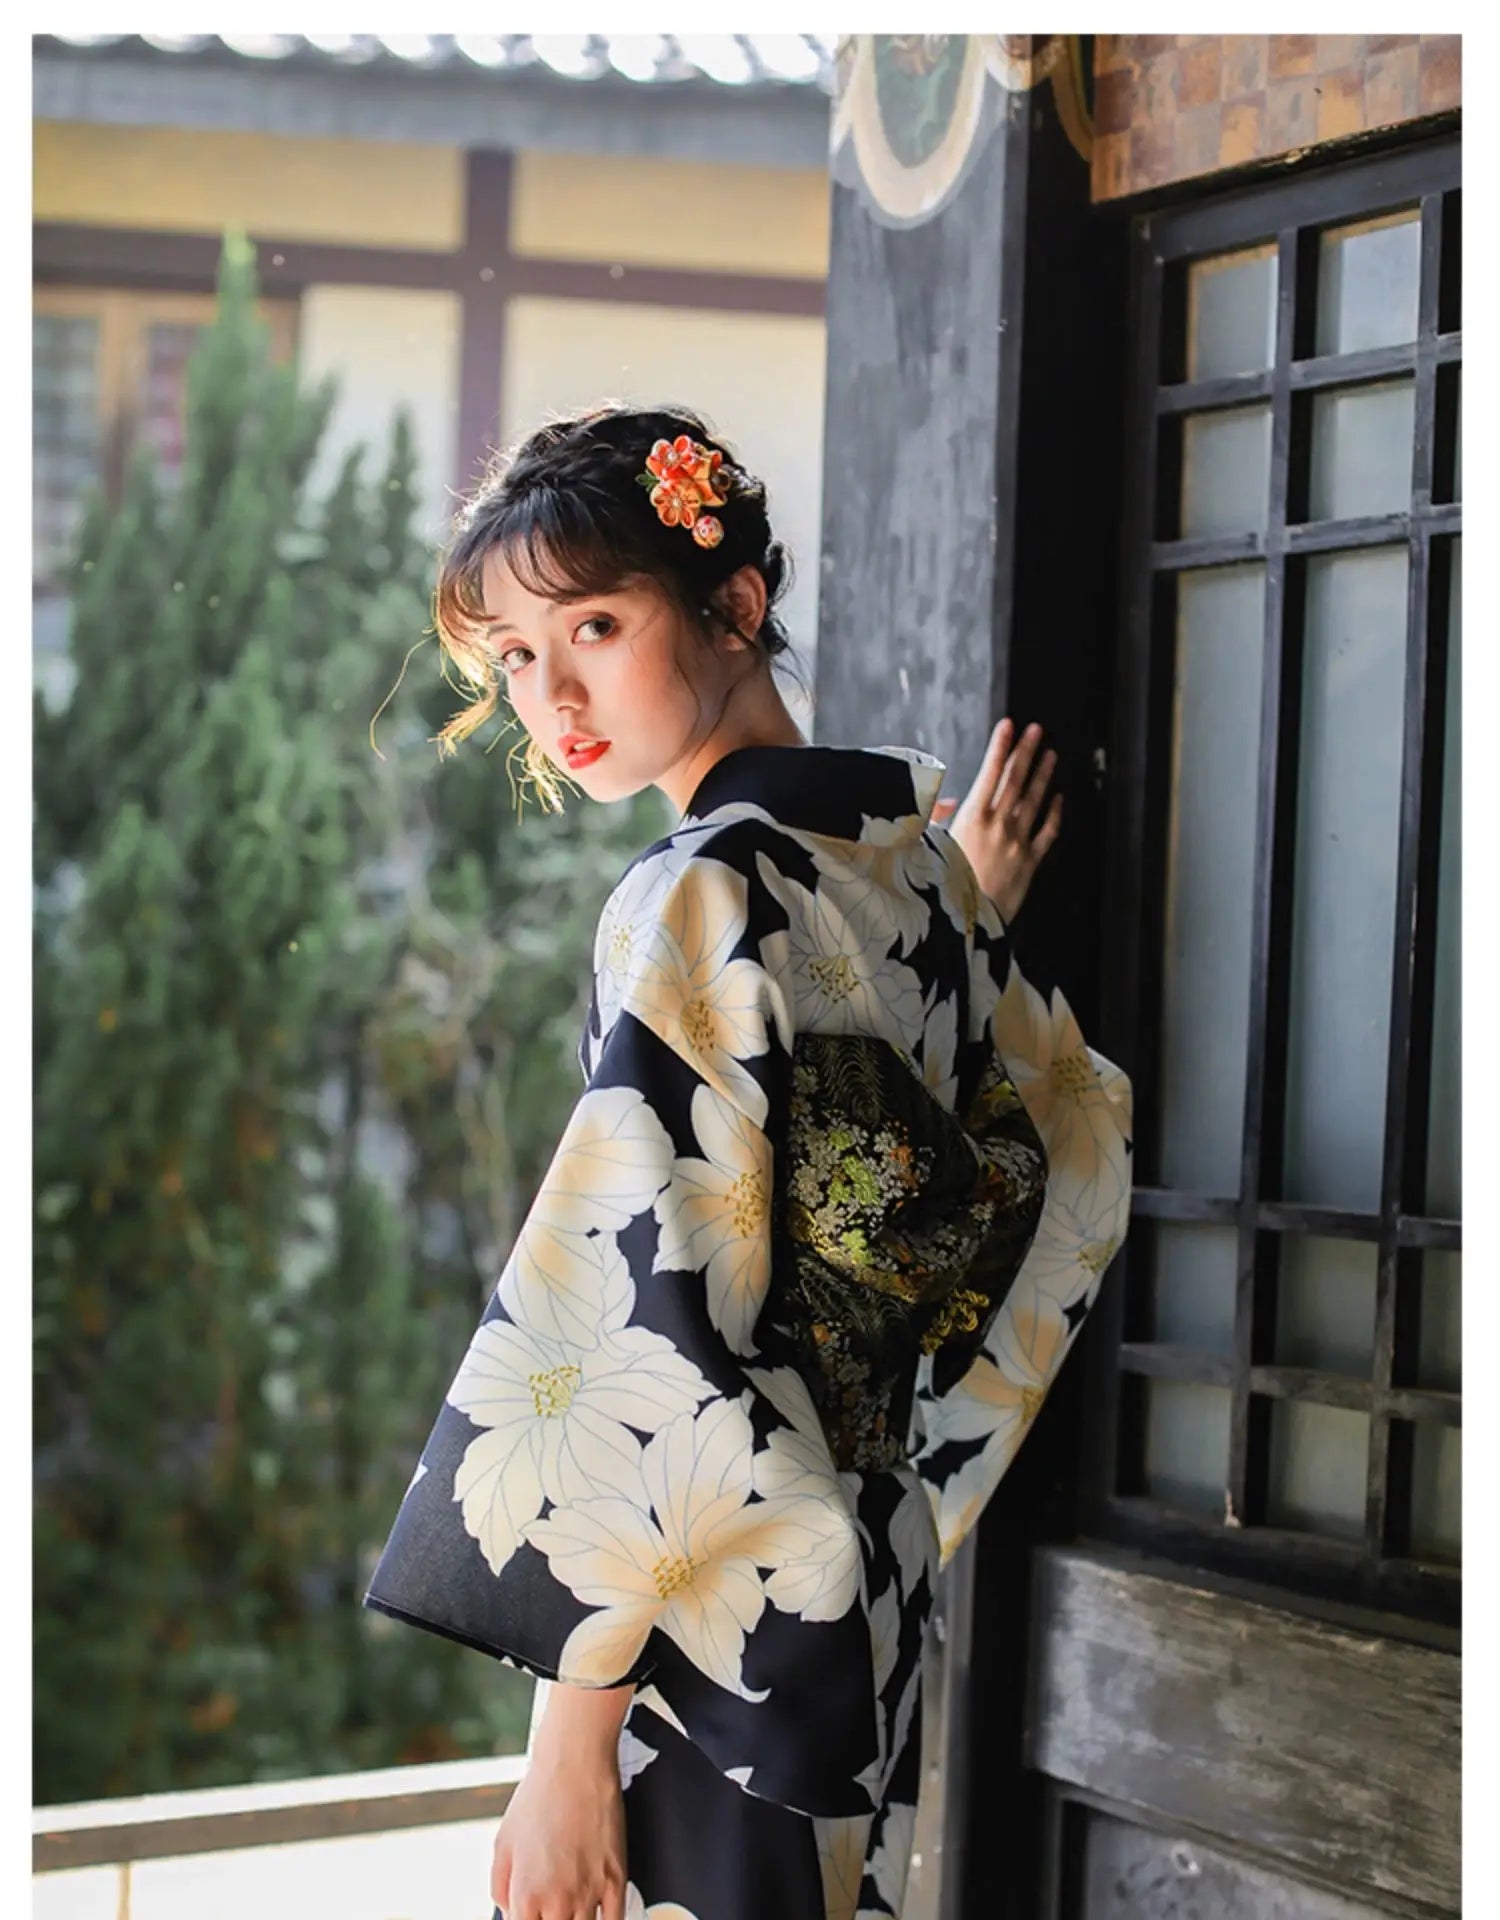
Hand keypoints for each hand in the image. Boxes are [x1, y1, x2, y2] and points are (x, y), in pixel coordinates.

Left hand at [491, 1736, 627, 1919]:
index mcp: (525, 1897)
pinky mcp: (616, 1880)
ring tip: (570, 1908)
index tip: (530, 1914)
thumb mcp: (502, 1843)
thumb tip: (509, 1910)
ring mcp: (590, 1892)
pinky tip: (597, 1915)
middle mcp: (558, 1901)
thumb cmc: (539, 1797)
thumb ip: (500, 1887)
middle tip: (550, 1908)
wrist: (575, 1764)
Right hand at [932, 718, 1062, 926]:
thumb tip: (948, 802)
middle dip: (1026, 752)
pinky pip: (1048, 833)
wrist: (964, 922)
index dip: (1001, 747)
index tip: (1008, 726)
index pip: (991, 773)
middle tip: (1037, 730)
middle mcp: (999, 825)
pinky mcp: (1030, 863)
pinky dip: (1055, 814)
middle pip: (1016, 781)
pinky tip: (1059, 799)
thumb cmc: (942, 885)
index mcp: (971, 818)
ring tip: (1052, 755)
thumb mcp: (928, 847)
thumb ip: (936, 820)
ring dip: (1044, 776)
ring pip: (1035, 801)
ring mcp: (1017, 843)